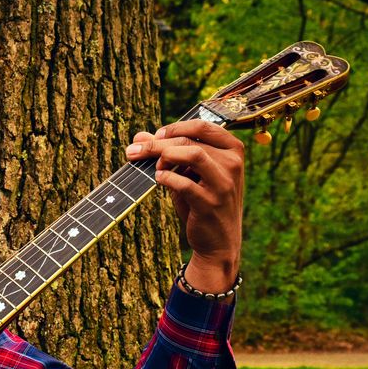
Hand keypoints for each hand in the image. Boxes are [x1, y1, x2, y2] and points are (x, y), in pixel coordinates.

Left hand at [126, 120, 244, 292]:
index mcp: (233, 150)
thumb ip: (166, 153)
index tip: (155, 136)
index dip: (174, 127)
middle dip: (157, 143)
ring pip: (193, 154)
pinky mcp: (211, 203)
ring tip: (154, 167)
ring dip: (164, 156)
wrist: (218, 243)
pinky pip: (185, 183)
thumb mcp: (188, 175)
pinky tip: (158, 180)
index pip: (202, 125)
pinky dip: (166, 178)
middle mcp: (233, 164)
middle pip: (190, 140)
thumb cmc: (201, 202)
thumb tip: (138, 137)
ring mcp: (224, 184)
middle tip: (134, 151)